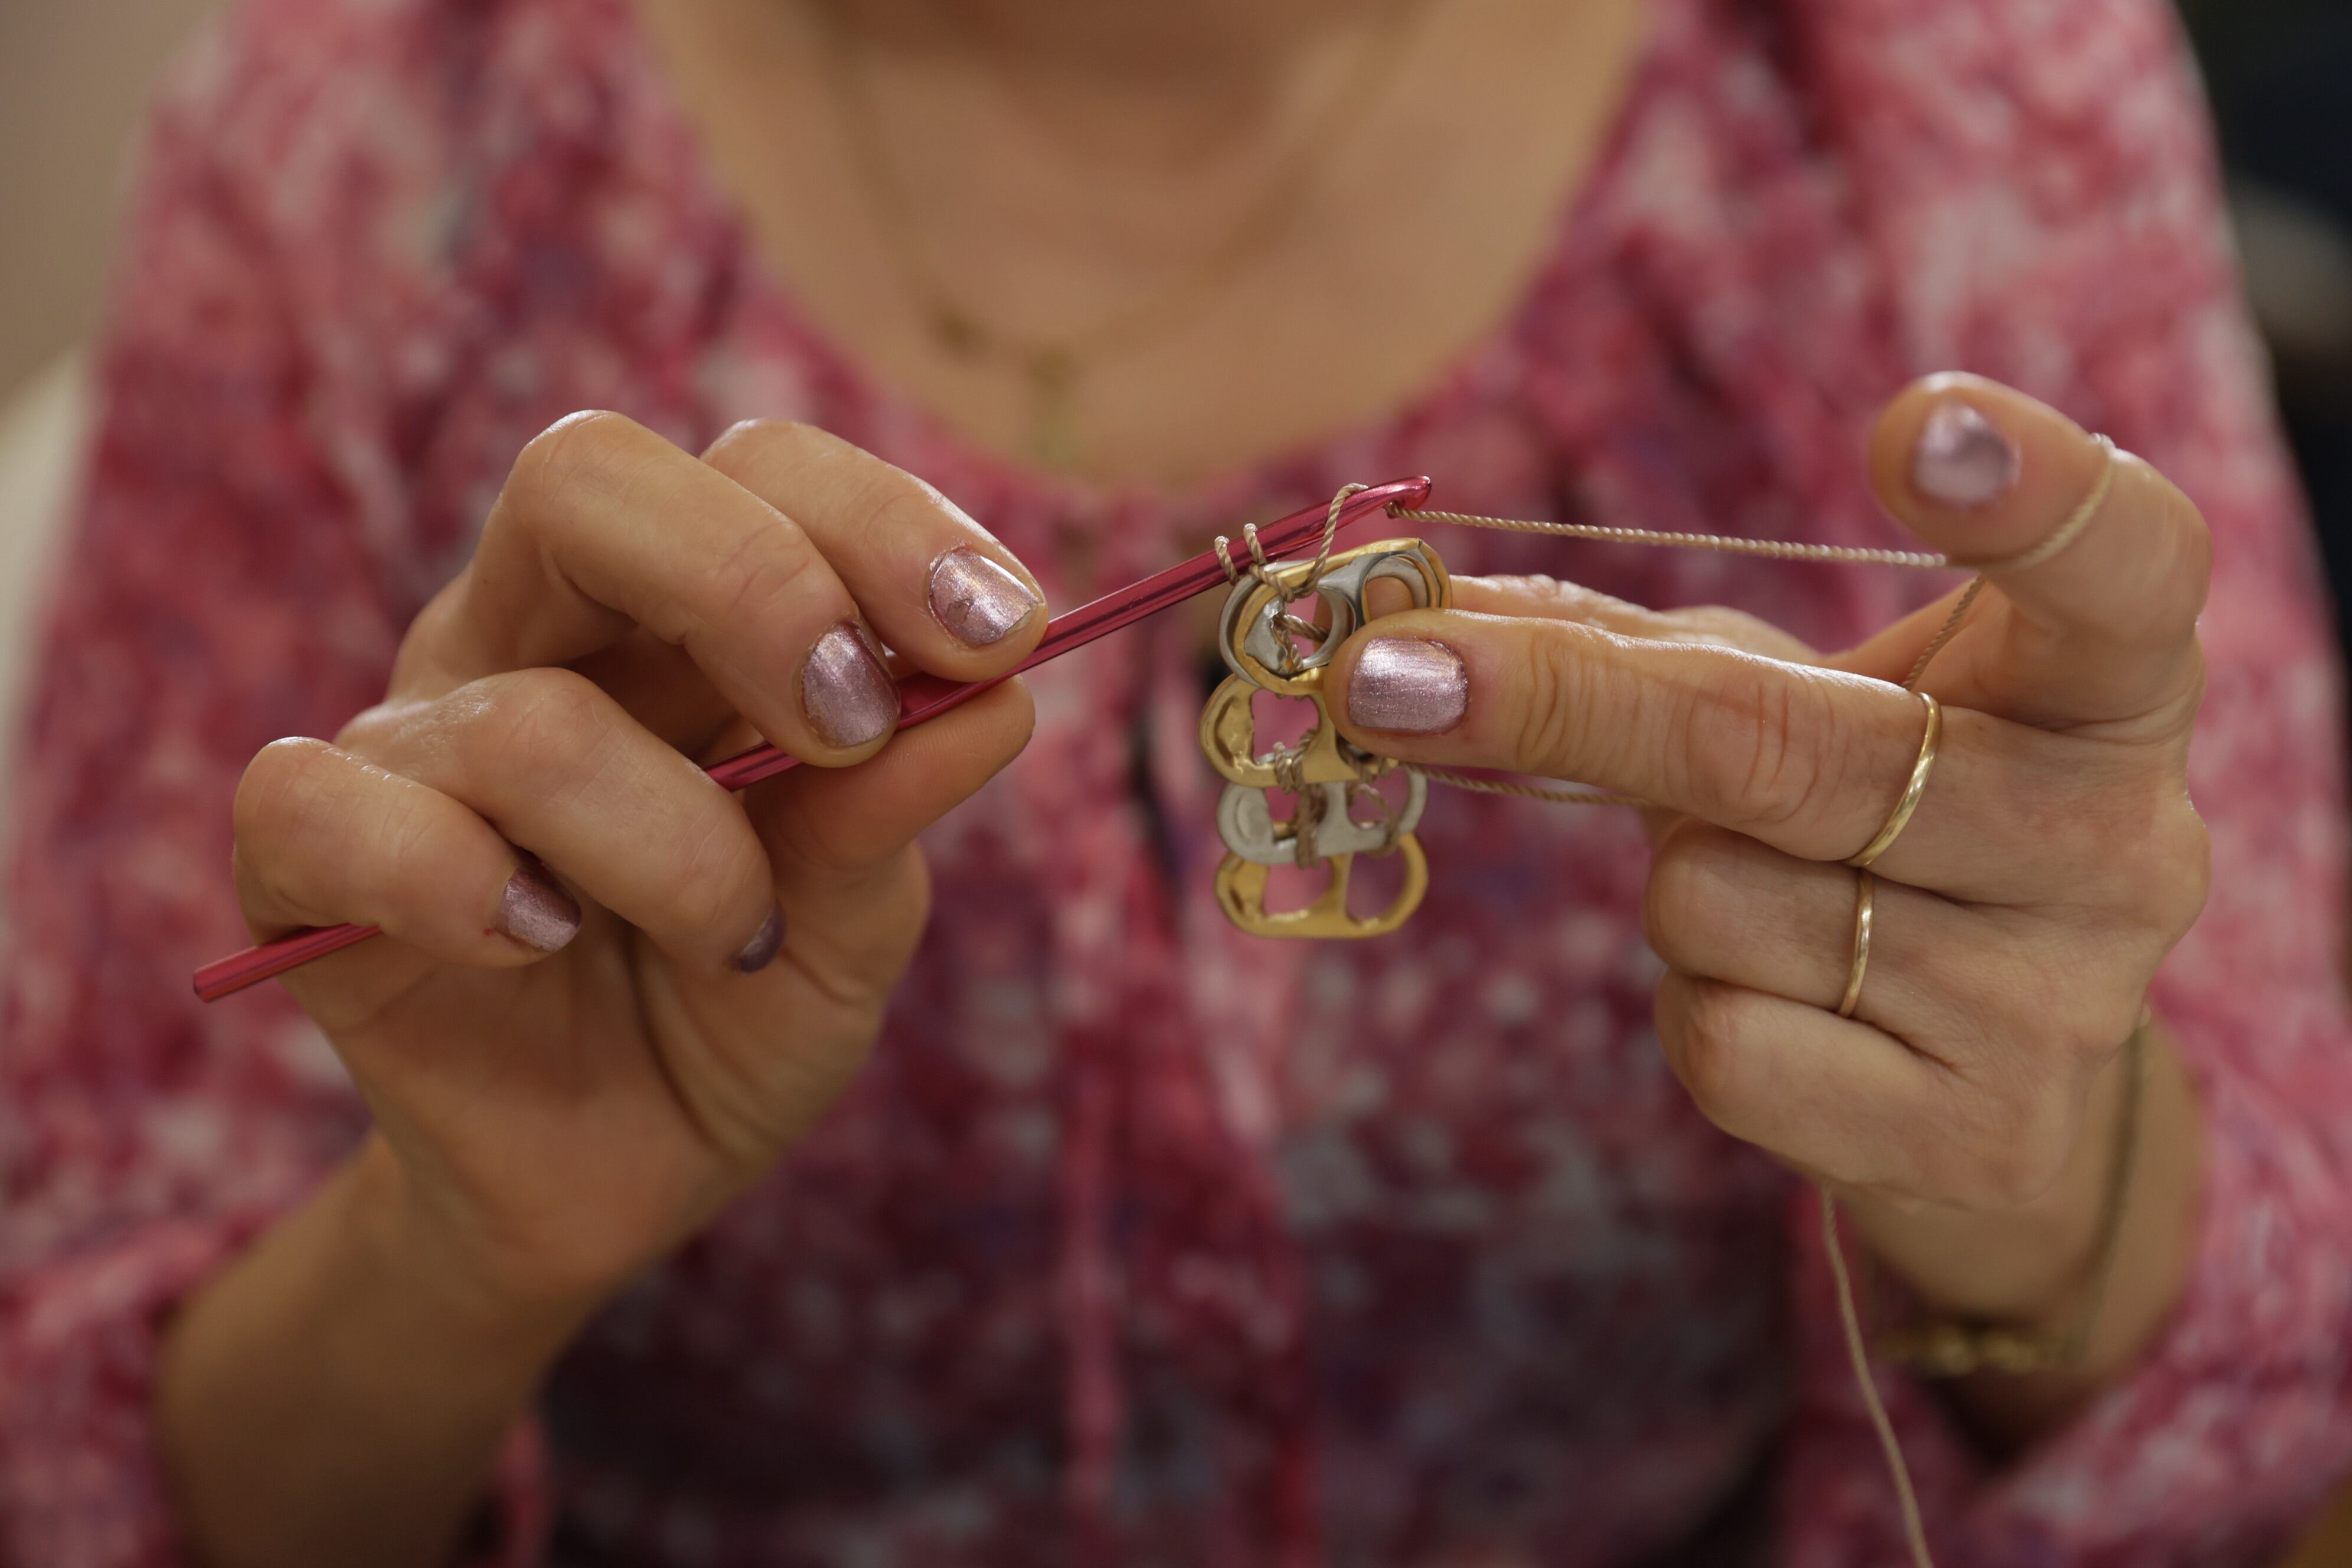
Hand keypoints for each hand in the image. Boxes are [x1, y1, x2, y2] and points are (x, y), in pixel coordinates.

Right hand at [227, 412, 1044, 1319]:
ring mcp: (414, 739)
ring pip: (523, 718)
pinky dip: (452, 885)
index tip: (1004, 633)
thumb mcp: (854, 924)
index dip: (881, 522)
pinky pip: (322, 809)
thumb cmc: (741, 1011)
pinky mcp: (307, 862)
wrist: (623, 1175)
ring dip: (675, 847)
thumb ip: (896, 811)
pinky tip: (540, 944)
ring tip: (734, 940)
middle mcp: (533, 636)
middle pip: (586, 479)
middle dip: (754, 590)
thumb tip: (998, 700)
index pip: (757, 469)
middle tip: (849, 728)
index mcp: (675, 618)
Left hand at [1328, 375, 2208, 1367]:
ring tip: (1780, 902)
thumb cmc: (1883, 839)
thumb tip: (1412, 611)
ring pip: (1721, 901)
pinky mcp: (1973, 1136)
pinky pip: (1724, 1040)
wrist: (1997, 1098)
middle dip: (1567, 707)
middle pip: (1793, 746)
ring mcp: (2057, 998)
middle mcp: (2118, 834)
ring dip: (1677, 889)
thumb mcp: (1802, 707)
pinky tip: (1792, 1012)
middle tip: (1386, 673)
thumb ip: (1634, 644)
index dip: (2028, 489)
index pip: (2120, 562)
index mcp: (2105, 683)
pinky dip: (1700, 1014)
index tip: (1915, 422)